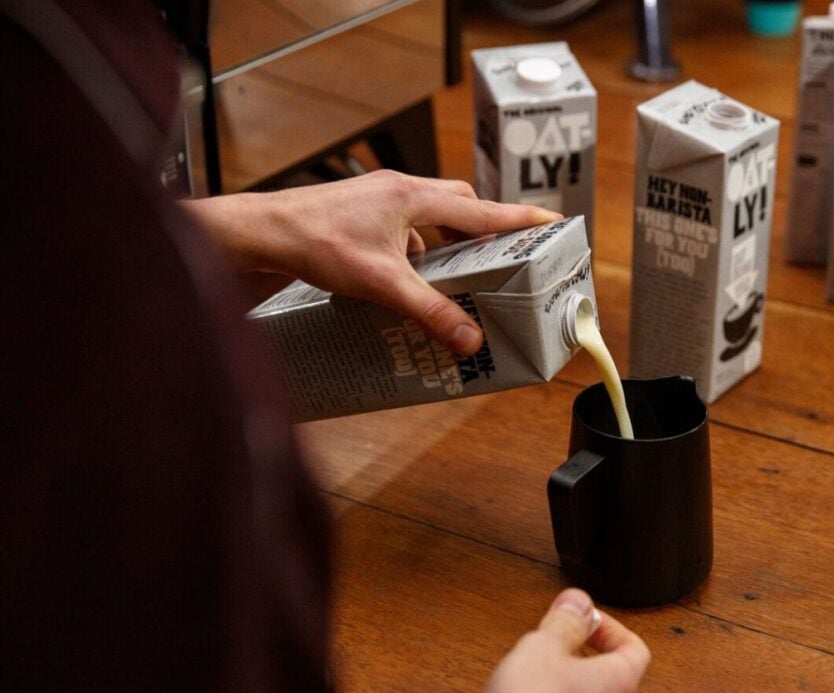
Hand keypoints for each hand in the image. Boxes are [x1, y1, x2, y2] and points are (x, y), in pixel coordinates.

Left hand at [181, 171, 561, 355]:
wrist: (259, 233)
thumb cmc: (315, 244)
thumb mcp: (382, 283)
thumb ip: (429, 311)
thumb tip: (469, 339)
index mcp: (413, 197)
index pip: (481, 209)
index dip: (519, 219)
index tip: (552, 222)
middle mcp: (400, 190)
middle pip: (459, 205)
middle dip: (483, 231)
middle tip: (502, 258)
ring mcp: (378, 199)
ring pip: (429, 215)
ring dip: (446, 242)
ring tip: (455, 277)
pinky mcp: (360, 212)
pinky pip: (403, 226)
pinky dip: (415, 250)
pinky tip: (406, 279)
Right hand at [480, 589, 650, 692]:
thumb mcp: (542, 649)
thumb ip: (563, 621)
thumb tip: (578, 602)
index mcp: (618, 682)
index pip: (636, 646)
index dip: (611, 627)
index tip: (584, 620)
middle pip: (612, 674)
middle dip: (585, 653)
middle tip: (558, 642)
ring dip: (568, 683)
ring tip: (538, 673)